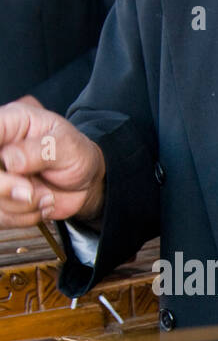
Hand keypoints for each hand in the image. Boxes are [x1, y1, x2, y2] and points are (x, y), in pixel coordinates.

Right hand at [0, 96, 105, 226]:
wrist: (86, 182)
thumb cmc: (75, 154)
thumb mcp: (66, 145)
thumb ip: (39, 150)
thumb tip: (10, 161)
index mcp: (7, 123)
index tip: (9, 167)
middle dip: (3, 188)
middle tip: (29, 191)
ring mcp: (0, 176)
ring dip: (21, 206)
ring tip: (45, 197)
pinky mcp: (3, 198)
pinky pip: (2, 217)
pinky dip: (24, 218)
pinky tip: (41, 205)